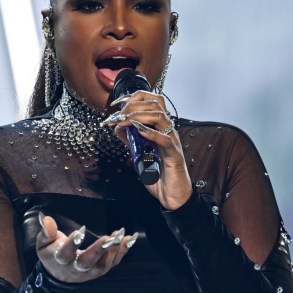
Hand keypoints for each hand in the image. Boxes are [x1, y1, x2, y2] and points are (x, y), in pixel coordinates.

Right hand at [36, 213, 135, 283]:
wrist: (61, 276)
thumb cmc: (53, 255)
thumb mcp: (45, 244)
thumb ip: (47, 232)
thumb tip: (46, 218)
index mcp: (61, 260)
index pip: (66, 253)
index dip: (73, 243)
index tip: (80, 231)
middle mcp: (77, 268)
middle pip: (88, 262)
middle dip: (98, 250)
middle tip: (108, 238)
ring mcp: (92, 271)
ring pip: (103, 265)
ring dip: (114, 250)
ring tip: (120, 236)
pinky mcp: (103, 269)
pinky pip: (115, 262)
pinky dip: (123, 250)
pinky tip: (129, 238)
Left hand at [107, 90, 192, 209]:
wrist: (171, 195)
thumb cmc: (159, 175)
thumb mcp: (139, 154)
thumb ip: (131, 140)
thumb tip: (118, 127)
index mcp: (161, 128)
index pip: (154, 101)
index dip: (136, 97)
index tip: (120, 104)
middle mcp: (168, 131)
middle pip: (157, 104)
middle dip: (134, 105)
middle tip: (119, 115)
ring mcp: (173, 142)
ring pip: (160, 117)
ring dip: (139, 116)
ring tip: (126, 122)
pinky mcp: (174, 155)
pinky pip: (165, 139)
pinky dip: (151, 133)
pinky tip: (139, 131)